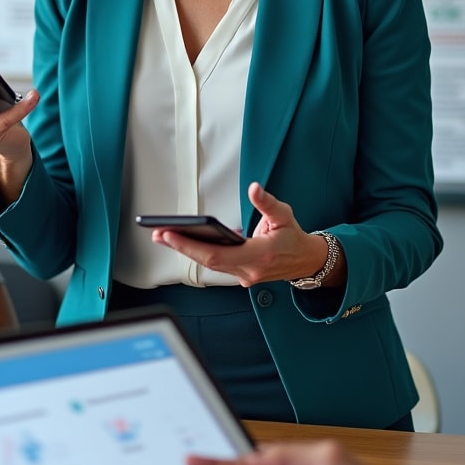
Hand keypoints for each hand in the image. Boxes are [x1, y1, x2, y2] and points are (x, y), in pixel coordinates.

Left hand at [150, 182, 332, 286]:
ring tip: (164, 235)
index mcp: (260, 255)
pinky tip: (184, 241)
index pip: (217, 254)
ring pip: (210, 265)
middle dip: (181, 247)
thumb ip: (266, 202)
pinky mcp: (241, 275)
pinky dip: (200, 253)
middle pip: (207, 262)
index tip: (170, 233)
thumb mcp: (284, 214)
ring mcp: (245, 276)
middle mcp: (250, 271)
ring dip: (187, 250)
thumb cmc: (293, 237)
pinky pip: (217, 265)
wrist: (307, 261)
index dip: (190, 246)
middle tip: (158, 233)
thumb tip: (254, 188)